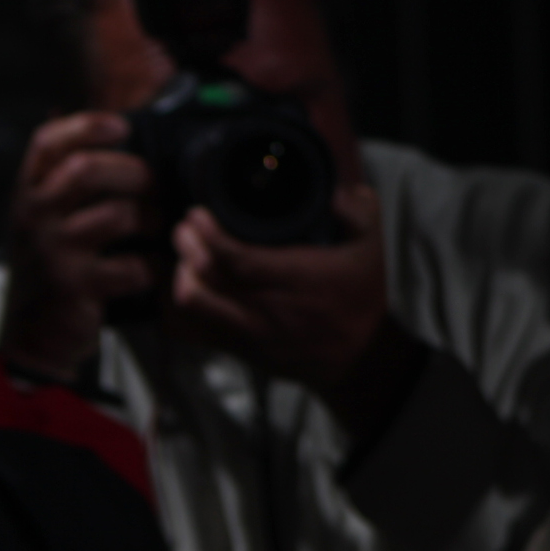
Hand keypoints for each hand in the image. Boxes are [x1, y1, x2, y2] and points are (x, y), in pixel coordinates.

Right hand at [0, 110, 155, 379]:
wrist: (32, 332)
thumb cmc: (50, 266)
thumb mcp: (46, 216)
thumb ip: (68, 177)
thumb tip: (111, 125)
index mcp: (29, 192)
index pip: (48, 142)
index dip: (86, 125)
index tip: (122, 125)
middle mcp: (34, 215)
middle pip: (87, 170)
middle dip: (134, 172)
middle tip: (153, 185)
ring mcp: (52, 250)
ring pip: (117, 215)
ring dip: (150, 219)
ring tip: (155, 228)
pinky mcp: (74, 285)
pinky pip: (131, 266)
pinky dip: (151, 267)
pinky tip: (149, 269)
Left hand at [167, 182, 418, 431]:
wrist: (357, 357)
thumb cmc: (358, 301)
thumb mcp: (372, 251)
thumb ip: (361, 213)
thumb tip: (337, 193)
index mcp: (295, 280)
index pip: (236, 258)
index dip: (208, 233)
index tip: (199, 214)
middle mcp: (265, 308)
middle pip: (203, 278)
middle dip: (185, 246)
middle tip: (187, 228)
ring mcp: (247, 331)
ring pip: (191, 305)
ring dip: (180, 275)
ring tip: (187, 258)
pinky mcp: (237, 348)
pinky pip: (190, 330)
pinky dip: (177, 307)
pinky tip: (187, 288)